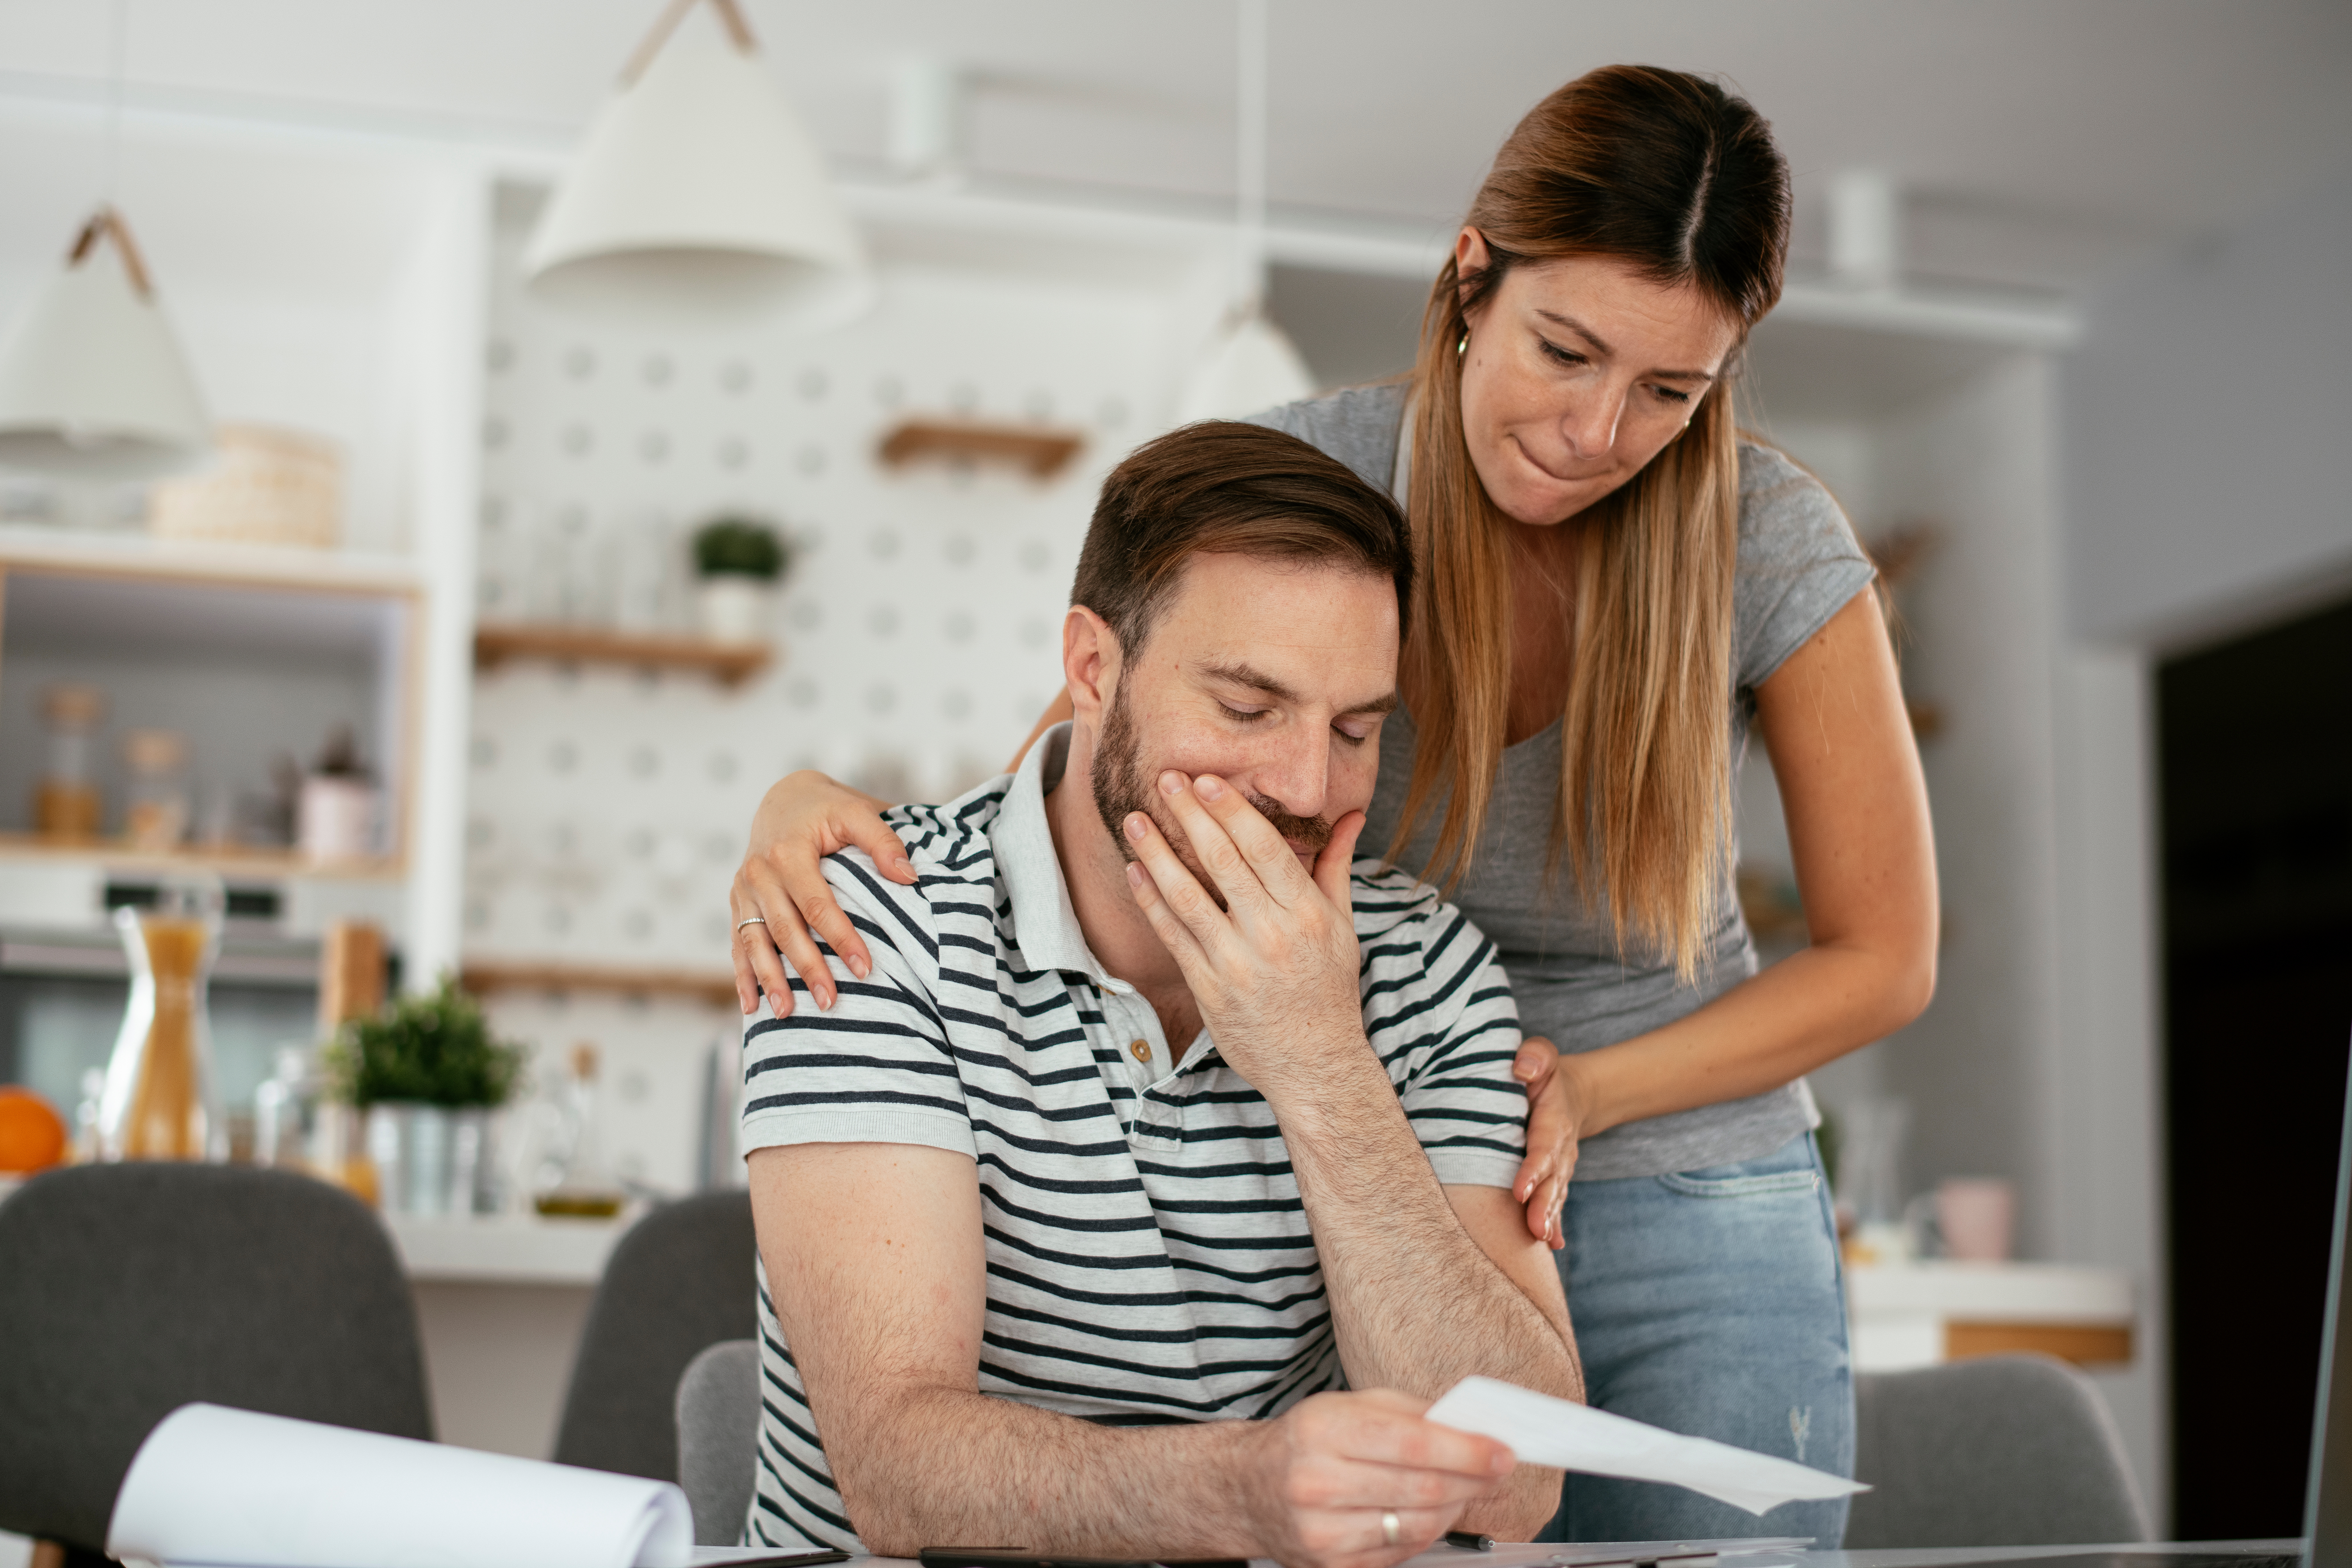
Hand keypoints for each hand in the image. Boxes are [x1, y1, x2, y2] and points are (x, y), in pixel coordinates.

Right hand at [730, 771, 915, 1014]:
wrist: (783, 799)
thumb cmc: (826, 808)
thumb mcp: (856, 811)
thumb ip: (883, 840)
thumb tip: (909, 876)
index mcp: (787, 852)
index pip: (817, 904)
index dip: (841, 937)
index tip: (865, 968)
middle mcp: (758, 873)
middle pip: (784, 929)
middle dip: (806, 968)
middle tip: (831, 1002)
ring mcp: (743, 890)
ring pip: (754, 941)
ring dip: (769, 979)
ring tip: (786, 1013)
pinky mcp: (737, 902)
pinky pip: (737, 942)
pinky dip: (743, 975)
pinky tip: (751, 1006)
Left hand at [1121, 771, 1367, 1105]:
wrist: (1314, 1064)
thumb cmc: (1328, 990)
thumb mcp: (1343, 927)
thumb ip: (1337, 867)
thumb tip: (1353, 816)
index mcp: (1308, 915)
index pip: (1265, 849)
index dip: (1232, 810)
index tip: (1206, 779)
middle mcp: (1273, 935)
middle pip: (1224, 862)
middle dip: (1191, 816)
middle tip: (1166, 778)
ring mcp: (1237, 964)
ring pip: (1188, 896)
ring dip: (1157, 853)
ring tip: (1135, 819)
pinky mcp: (1208, 989)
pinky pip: (1172, 935)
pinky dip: (1151, 900)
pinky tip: (1136, 870)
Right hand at [1246, 1389, 1515, 1567]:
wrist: (1250, 1488)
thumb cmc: (1308, 1440)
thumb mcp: (1350, 1405)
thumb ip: (1411, 1413)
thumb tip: (1473, 1427)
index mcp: (1323, 1430)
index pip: (1414, 1444)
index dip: (1467, 1450)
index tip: (1503, 1451)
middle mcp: (1318, 1483)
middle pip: (1422, 1488)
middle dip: (1473, 1479)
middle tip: (1498, 1469)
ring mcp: (1323, 1532)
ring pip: (1418, 1525)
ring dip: (1456, 1506)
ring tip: (1468, 1487)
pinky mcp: (1332, 1566)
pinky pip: (1401, 1552)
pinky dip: (1428, 1532)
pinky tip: (1433, 1511)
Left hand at [1509, 1038, 1585, 1249]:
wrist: (1569, 1093)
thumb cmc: (1543, 1073)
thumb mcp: (1543, 1055)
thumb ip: (1536, 1056)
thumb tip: (1522, 1069)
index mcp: (1552, 1120)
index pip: (1543, 1147)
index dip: (1534, 1169)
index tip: (1521, 1190)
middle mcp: (1559, 1148)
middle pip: (1552, 1180)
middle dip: (1543, 1205)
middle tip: (1535, 1229)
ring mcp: (1559, 1167)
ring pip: (1555, 1195)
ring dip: (1548, 1218)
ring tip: (1542, 1239)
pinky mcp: (1553, 1178)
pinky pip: (1555, 1203)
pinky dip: (1555, 1223)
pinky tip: (1553, 1245)